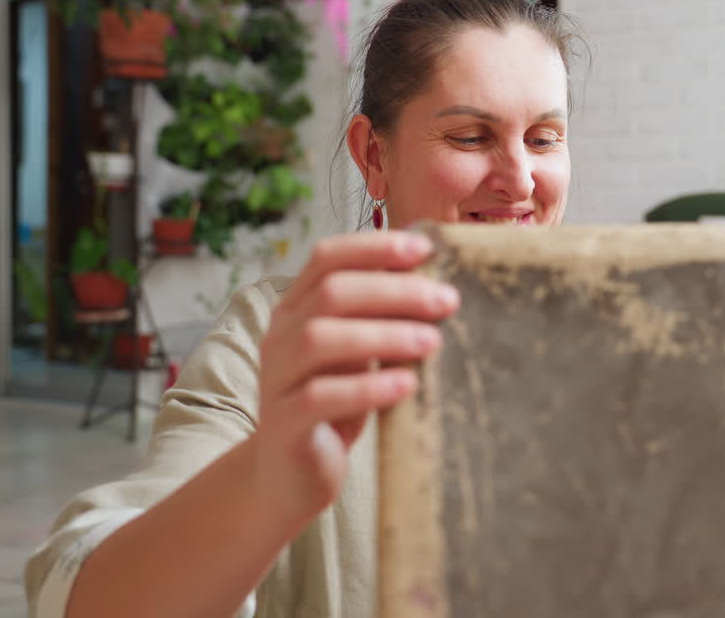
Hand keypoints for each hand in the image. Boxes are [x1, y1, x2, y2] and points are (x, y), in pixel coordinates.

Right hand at [252, 231, 458, 523]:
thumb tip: (438, 279)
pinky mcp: (284, 424)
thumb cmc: (337, 404)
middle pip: (331, 293)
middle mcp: (279, 336)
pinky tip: (407, 384)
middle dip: (394, 291)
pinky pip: (319, 397)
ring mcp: (276, 379)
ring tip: (433, 341)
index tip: (426, 249)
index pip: (327, 258)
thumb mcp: (358, 353)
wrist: (290, 477)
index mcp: (296, 309)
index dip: (375, 247)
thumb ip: (380, 317)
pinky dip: (367, 386)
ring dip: (383, 335)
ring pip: (319, 339)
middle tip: (447, 301)